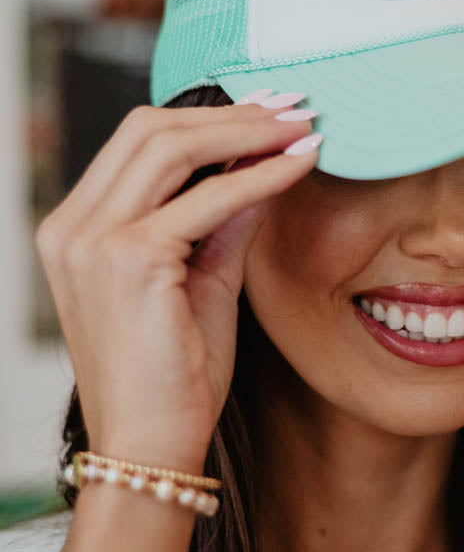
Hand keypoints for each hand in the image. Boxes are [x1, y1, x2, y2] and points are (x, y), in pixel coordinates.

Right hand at [35, 102, 320, 470]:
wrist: (151, 445)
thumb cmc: (174, 378)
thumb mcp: (202, 284)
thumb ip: (224, 224)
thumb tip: (262, 169)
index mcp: (78, 231)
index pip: (138, 146)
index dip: (207, 120)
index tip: (267, 112)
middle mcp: (73, 227)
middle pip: (148, 130)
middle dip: (228, 113)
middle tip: (293, 106)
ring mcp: (92, 239)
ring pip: (170, 146)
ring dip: (244, 130)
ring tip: (301, 125)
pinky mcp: (129, 259)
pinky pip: (206, 199)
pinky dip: (258, 176)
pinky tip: (300, 165)